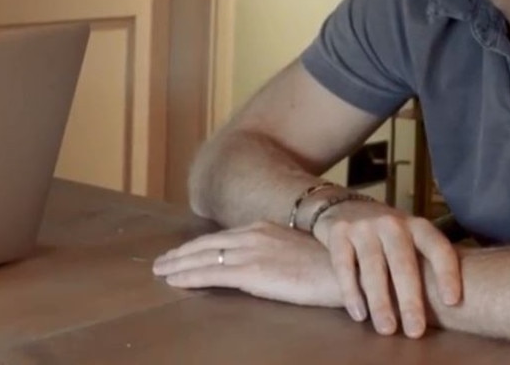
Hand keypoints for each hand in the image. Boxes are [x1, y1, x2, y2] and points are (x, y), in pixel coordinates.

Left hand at [152, 221, 342, 307]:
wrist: (349, 269)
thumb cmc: (330, 265)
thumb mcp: (296, 252)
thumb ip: (274, 254)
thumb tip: (261, 265)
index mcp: (263, 228)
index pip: (221, 239)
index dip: (197, 247)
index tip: (181, 254)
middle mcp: (253, 235)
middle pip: (206, 245)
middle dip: (181, 254)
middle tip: (160, 263)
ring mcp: (252, 252)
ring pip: (204, 258)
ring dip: (179, 265)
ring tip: (161, 272)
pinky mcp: (254, 272)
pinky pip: (213, 274)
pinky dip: (190, 277)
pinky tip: (175, 281)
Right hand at [311, 197, 460, 337]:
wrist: (342, 205)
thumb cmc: (386, 236)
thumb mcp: (409, 239)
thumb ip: (423, 262)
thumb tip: (450, 309)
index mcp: (417, 226)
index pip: (438, 248)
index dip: (447, 273)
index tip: (452, 302)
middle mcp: (391, 223)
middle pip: (403, 263)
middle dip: (409, 300)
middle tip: (415, 331)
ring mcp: (363, 226)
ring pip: (372, 267)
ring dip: (380, 302)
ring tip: (387, 329)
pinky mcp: (338, 232)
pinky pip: (344, 265)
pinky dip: (351, 292)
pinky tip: (359, 314)